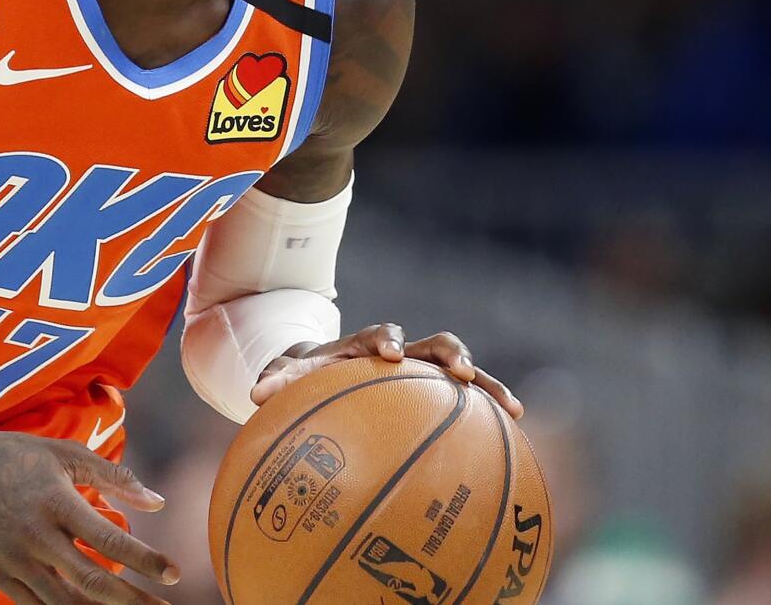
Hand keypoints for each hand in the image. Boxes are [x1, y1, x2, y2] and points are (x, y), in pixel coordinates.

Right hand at [0, 430, 180, 603]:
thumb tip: (158, 502)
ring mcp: (15, 559)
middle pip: (93, 581)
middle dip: (134, 600)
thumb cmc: (17, 456)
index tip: (174, 574)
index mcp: (57, 503)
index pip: (111, 542)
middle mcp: (37, 536)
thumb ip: (114, 477)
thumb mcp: (66, 454)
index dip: (146, 562)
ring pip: (65, 602)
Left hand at [249, 322, 523, 419]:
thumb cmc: (314, 377)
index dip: (388, 340)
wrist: (333, 372)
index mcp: (368, 345)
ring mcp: (427, 372)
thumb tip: (255, 393)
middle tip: (462, 369)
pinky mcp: (441, 393)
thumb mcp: (296, 377)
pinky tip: (515, 435)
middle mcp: (405, 353)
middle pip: (435, 342)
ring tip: (510, 406)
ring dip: (487, 383)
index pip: (381, 334)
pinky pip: (471, 402)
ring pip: (463, 369)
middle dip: (451, 352)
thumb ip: (280, 380)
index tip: (391, 355)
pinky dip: (492, 413)